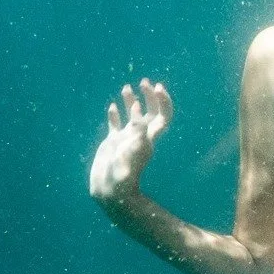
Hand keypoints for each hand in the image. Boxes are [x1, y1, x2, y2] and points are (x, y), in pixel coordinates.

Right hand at [89, 78, 173, 205]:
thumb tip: (138, 109)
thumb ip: (137, 130)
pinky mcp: (113, 143)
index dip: (163, 100)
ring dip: (131, 101)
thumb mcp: (132, 150)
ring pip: (131, 116)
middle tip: (144, 82)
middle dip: (149, 96)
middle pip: (149, 112)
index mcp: (149, 138)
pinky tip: (112, 107)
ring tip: (127, 88)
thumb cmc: (122, 174)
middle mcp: (140, 136)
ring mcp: (126, 139)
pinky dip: (114, 115)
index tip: (156, 87)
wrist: (110, 190)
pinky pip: (115, 125)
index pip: (163, 116)